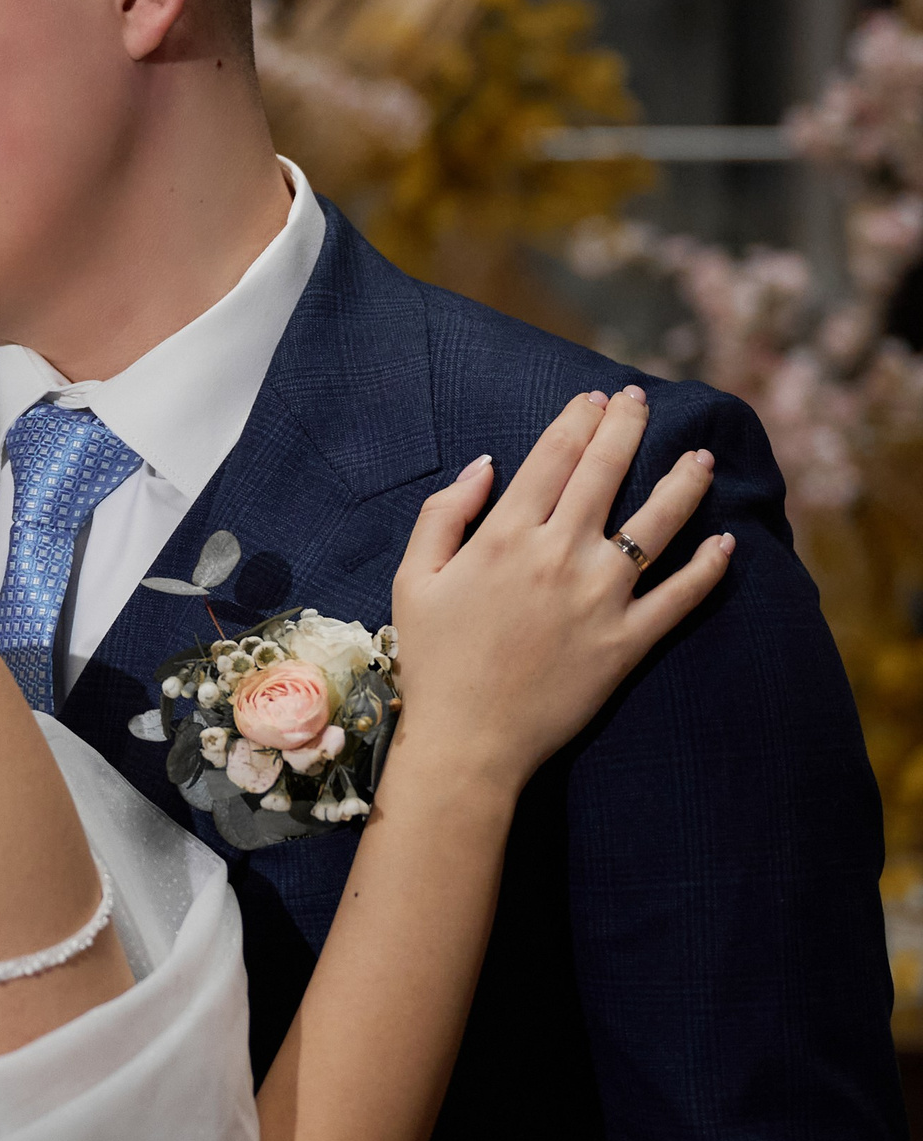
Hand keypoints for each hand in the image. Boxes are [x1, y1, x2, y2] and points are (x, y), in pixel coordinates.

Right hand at [389, 388, 730, 801]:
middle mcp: (559, 555)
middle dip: (627, 425)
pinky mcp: (627, 641)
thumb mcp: (413, 578)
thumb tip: (486, 465)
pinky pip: (679, 597)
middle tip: (641, 400)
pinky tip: (726, 544)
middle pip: (605, 471)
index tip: (594, 400)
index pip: (554, 455)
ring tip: (702, 458)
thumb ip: (445, 514)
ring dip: (684, 483)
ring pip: (656, 524)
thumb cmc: (434, 660)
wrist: (469, 741)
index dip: (578, 419)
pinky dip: (708, 569)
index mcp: (505, 535)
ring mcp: (600, 598)